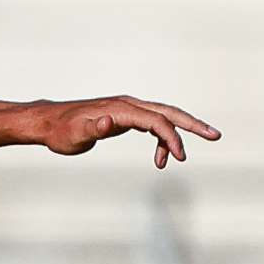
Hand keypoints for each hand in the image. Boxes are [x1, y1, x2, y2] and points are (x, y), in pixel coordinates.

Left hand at [28, 96, 220, 167]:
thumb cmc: (60, 131)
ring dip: (177, 134)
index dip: (171, 137)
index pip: (156, 120)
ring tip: (181, 158)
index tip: (179, 158)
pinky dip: (160, 139)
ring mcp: (128, 110)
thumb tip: (108, 122)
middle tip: (215, 135)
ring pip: (162, 118)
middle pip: (168, 112)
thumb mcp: (74, 134)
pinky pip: (151, 125)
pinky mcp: (125, 117)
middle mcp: (129, 105)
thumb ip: (93, 129)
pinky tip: (160, 158)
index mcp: (122, 109)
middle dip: (193, 124)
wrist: (48, 123)